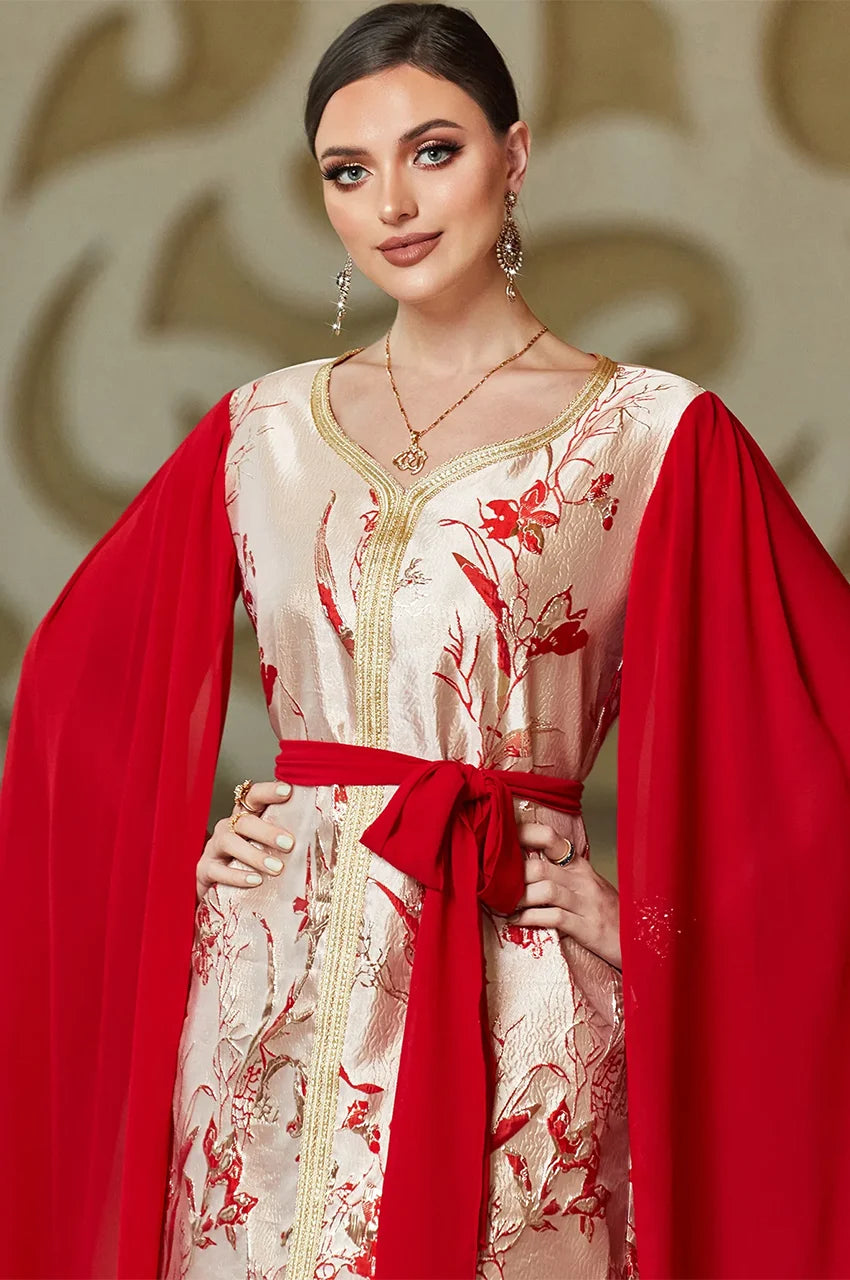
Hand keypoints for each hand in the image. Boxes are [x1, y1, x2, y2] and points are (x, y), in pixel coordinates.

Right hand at [196, 779, 294, 901]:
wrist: (217, 889)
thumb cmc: (249, 863)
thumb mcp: (266, 847)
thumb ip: (285, 839)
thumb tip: (321, 835)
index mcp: (245, 817)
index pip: (254, 796)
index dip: (269, 791)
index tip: (288, 791)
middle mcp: (228, 827)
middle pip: (244, 821)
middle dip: (267, 831)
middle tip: (290, 844)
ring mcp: (214, 848)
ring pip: (230, 842)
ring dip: (254, 855)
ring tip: (276, 868)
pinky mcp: (205, 870)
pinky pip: (217, 870)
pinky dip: (237, 876)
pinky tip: (254, 881)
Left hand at [506, 821, 620, 969]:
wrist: (642, 940)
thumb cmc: (608, 915)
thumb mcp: (586, 889)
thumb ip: (560, 877)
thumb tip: (522, 870)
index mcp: (580, 867)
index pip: (551, 840)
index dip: (524, 835)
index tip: (501, 837)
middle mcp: (582, 880)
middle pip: (539, 867)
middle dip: (512, 876)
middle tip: (492, 885)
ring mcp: (586, 903)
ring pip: (545, 890)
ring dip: (518, 898)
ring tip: (502, 905)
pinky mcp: (588, 927)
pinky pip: (554, 918)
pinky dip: (530, 919)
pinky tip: (515, 922)